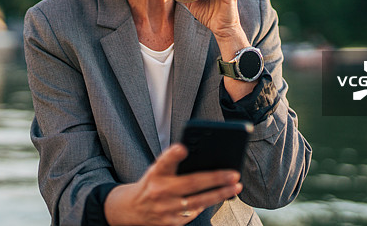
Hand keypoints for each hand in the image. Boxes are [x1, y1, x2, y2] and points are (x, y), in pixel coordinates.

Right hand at [104, 144, 241, 225]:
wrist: (130, 210)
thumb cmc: (150, 184)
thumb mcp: (156, 170)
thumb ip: (174, 163)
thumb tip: (203, 157)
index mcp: (155, 173)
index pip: (164, 161)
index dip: (173, 154)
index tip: (183, 148)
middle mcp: (159, 191)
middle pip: (191, 183)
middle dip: (216, 179)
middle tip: (234, 174)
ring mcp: (165, 209)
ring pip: (198, 202)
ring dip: (220, 194)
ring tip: (235, 187)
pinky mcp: (170, 223)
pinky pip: (194, 213)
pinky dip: (206, 205)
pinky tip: (218, 197)